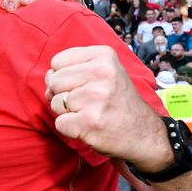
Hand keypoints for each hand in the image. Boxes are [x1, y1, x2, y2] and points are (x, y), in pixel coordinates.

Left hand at [45, 46, 170, 172]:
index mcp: (103, 55)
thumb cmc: (117, 102)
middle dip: (62, 94)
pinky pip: (60, 123)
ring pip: (54, 102)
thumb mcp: (105, 72)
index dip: (64, 76)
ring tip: (90, 113)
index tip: (84, 85)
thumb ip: (73, 68)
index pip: (57, 62)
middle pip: (53, 81)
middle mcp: (102, 73)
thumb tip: (47, 78)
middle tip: (87, 102)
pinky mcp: (89, 122)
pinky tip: (88, 127)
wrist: (144, 135)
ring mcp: (96, 98)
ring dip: (67, 112)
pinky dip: (70, 128)